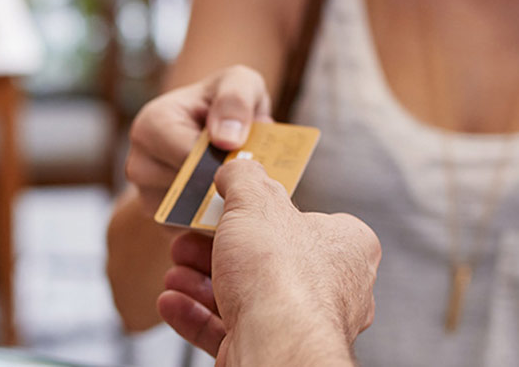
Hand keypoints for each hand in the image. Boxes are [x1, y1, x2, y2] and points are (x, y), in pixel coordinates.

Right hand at [125, 65, 272, 213]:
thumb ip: (236, 99)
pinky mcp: (163, 222)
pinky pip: (191, 234)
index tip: (247, 158)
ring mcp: (147, 196)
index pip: (187, 158)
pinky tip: (233, 203)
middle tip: (252, 176)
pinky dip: (217, 224)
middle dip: (223, 186)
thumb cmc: (229, 102)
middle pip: (186, 191)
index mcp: (151, 125)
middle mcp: (139, 164)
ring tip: (241, 186)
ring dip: (222, 207)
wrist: (220, 127)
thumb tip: (226, 138)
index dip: (222, 161)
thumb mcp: (241, 83)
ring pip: (189, 216)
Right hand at [156, 160, 379, 365]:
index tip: (226, 207)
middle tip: (187, 240)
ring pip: (246, 297)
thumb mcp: (256, 201)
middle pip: (266, 260)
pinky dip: (197, 315)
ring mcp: (302, 325)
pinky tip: (171, 301)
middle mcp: (334, 290)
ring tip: (174, 270)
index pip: (308, 220)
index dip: (262, 212)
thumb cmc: (280, 275)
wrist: (274, 346)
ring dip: (200, 283)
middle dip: (216, 250)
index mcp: (346, 248)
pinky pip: (230, 330)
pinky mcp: (272, 350)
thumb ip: (244, 178)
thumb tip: (236, 169)